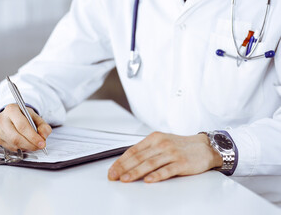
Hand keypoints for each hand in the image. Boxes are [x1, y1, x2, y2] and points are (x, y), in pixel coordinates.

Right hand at [0, 104, 51, 150]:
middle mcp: (2, 119)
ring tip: (32, 143)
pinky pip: (10, 148)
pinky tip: (24, 143)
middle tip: (39, 146)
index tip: (41, 143)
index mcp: (11, 110)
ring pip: (13, 144)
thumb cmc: (23, 116)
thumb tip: (43, 136)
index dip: (33, 137)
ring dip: (26, 147)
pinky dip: (20, 148)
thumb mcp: (36, 117)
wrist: (13, 116)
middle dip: (30, 145)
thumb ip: (43, 126)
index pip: (22, 126)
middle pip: (16, 137)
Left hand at [108, 132, 222, 182]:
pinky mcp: (182, 163)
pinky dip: (156, 176)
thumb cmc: (181, 146)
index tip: (112, 170)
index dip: (121, 161)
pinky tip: (148, 180)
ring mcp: (172, 153)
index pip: (133, 150)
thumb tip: (127, 162)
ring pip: (149, 164)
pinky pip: (167, 170)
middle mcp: (162, 144)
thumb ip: (147, 150)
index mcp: (154, 138)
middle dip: (123, 168)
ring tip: (125, 179)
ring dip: (135, 172)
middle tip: (113, 176)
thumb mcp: (162, 142)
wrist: (205, 147)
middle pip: (138, 157)